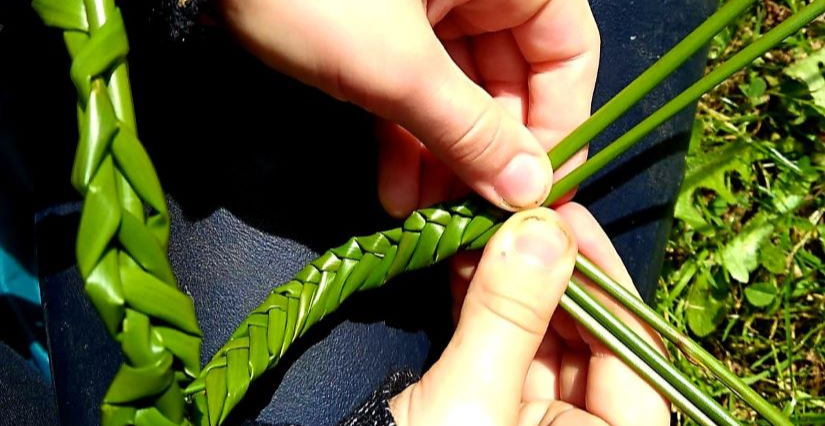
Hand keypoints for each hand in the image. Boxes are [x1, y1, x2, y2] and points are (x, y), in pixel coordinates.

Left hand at [214, 0, 598, 214]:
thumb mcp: (395, 65)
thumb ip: (467, 130)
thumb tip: (528, 191)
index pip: (567, 53)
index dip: (560, 125)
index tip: (538, 194)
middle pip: (512, 82)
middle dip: (489, 156)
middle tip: (474, 217)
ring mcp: (429, 11)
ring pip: (460, 96)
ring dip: (445, 160)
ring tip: (428, 219)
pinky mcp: (383, 35)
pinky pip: (414, 92)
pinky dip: (407, 140)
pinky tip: (398, 193)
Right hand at [390, 204, 669, 425]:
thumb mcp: (470, 404)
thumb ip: (509, 318)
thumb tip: (543, 230)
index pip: (632, 354)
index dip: (604, 280)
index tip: (569, 221)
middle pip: (585, 338)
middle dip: (551, 272)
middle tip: (521, 215)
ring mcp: (531, 420)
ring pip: (538, 334)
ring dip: (511, 280)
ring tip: (486, 228)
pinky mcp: (487, 407)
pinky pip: (497, 344)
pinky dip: (481, 302)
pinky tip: (466, 259)